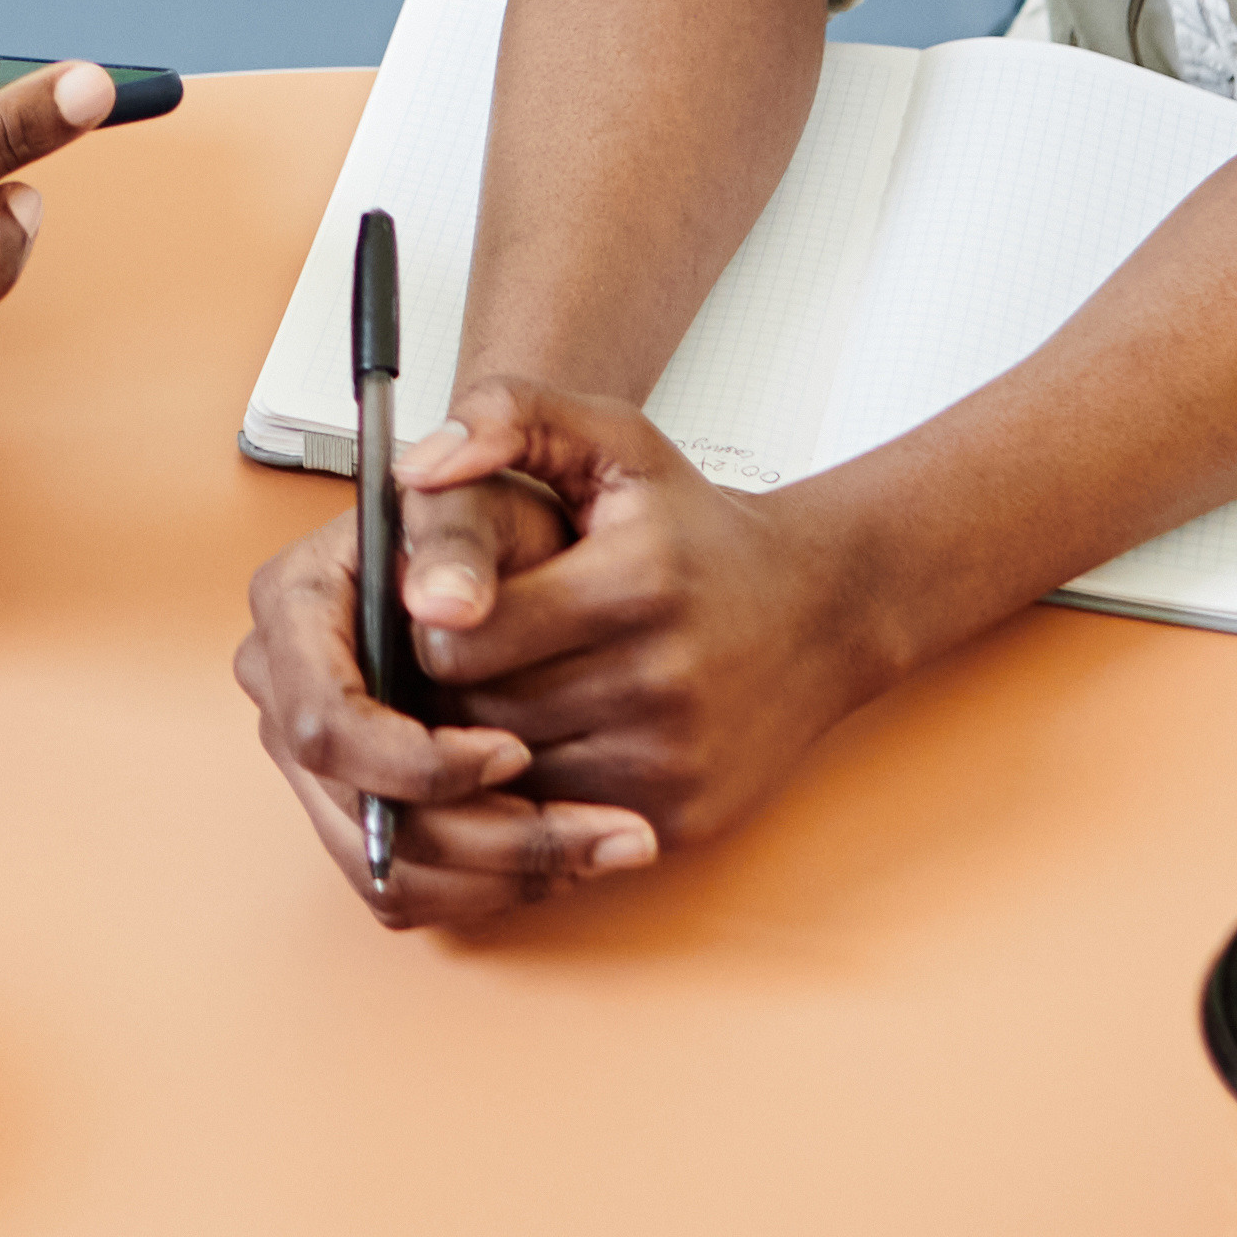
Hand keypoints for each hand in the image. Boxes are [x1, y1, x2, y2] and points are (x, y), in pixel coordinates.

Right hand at [238, 456, 647, 929]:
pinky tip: (568, 853)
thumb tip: (444, 606)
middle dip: (486, 837)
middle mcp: (288, 695)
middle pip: (364, 818)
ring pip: (392, 873)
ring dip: (502, 875)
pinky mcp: (358, 813)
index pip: (326, 723)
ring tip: (603, 844)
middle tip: (596, 830)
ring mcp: (318, 767)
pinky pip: (409, 891)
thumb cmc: (494, 522)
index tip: (514, 752)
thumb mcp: (483, 498)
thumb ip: (459, 536)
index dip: (416, 760)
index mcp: (292, 610)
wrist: (518, 557)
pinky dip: (491, 887)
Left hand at [393, 384, 893, 870]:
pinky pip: (557, 821)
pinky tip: (557, 730)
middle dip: (457, 682)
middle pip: (476, 712)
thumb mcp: (615, 440)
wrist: (820, 612)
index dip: (436, 619)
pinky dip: (539, 784)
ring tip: (512, 683)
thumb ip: (508, 415)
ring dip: (489, 738)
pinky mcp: (680, 818)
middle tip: (474, 646)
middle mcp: (661, 678)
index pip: (459, 634)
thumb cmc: (697, 527)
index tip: (454, 599)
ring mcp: (674, 757)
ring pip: (508, 773)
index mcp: (635, 579)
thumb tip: (416, 470)